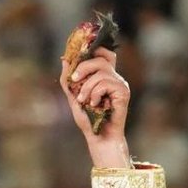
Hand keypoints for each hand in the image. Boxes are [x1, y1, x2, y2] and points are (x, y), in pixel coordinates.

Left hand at [60, 47, 131, 167]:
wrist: (98, 138)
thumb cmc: (88, 119)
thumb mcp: (73, 97)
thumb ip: (68, 80)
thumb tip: (64, 59)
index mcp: (105, 76)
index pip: (104, 53)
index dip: (93, 49)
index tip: (78, 55)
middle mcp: (115, 77)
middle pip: (101, 58)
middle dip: (84, 66)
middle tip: (74, 79)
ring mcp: (120, 84)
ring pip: (101, 72)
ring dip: (87, 87)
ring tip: (84, 101)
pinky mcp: (123, 92)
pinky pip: (105, 83)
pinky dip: (95, 94)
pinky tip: (95, 104)